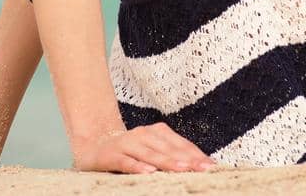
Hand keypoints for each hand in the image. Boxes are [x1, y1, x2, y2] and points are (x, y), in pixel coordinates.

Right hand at [71, 122, 217, 173]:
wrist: (93, 145)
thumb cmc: (131, 152)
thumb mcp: (152, 151)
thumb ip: (171, 155)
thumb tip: (200, 164)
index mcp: (157, 132)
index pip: (181, 144)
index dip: (196, 155)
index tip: (211, 166)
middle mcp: (144, 134)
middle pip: (169, 149)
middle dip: (188, 159)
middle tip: (203, 169)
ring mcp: (128, 143)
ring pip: (151, 154)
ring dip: (167, 161)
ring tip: (183, 169)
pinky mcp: (112, 155)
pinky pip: (126, 161)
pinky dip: (137, 166)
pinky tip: (148, 172)